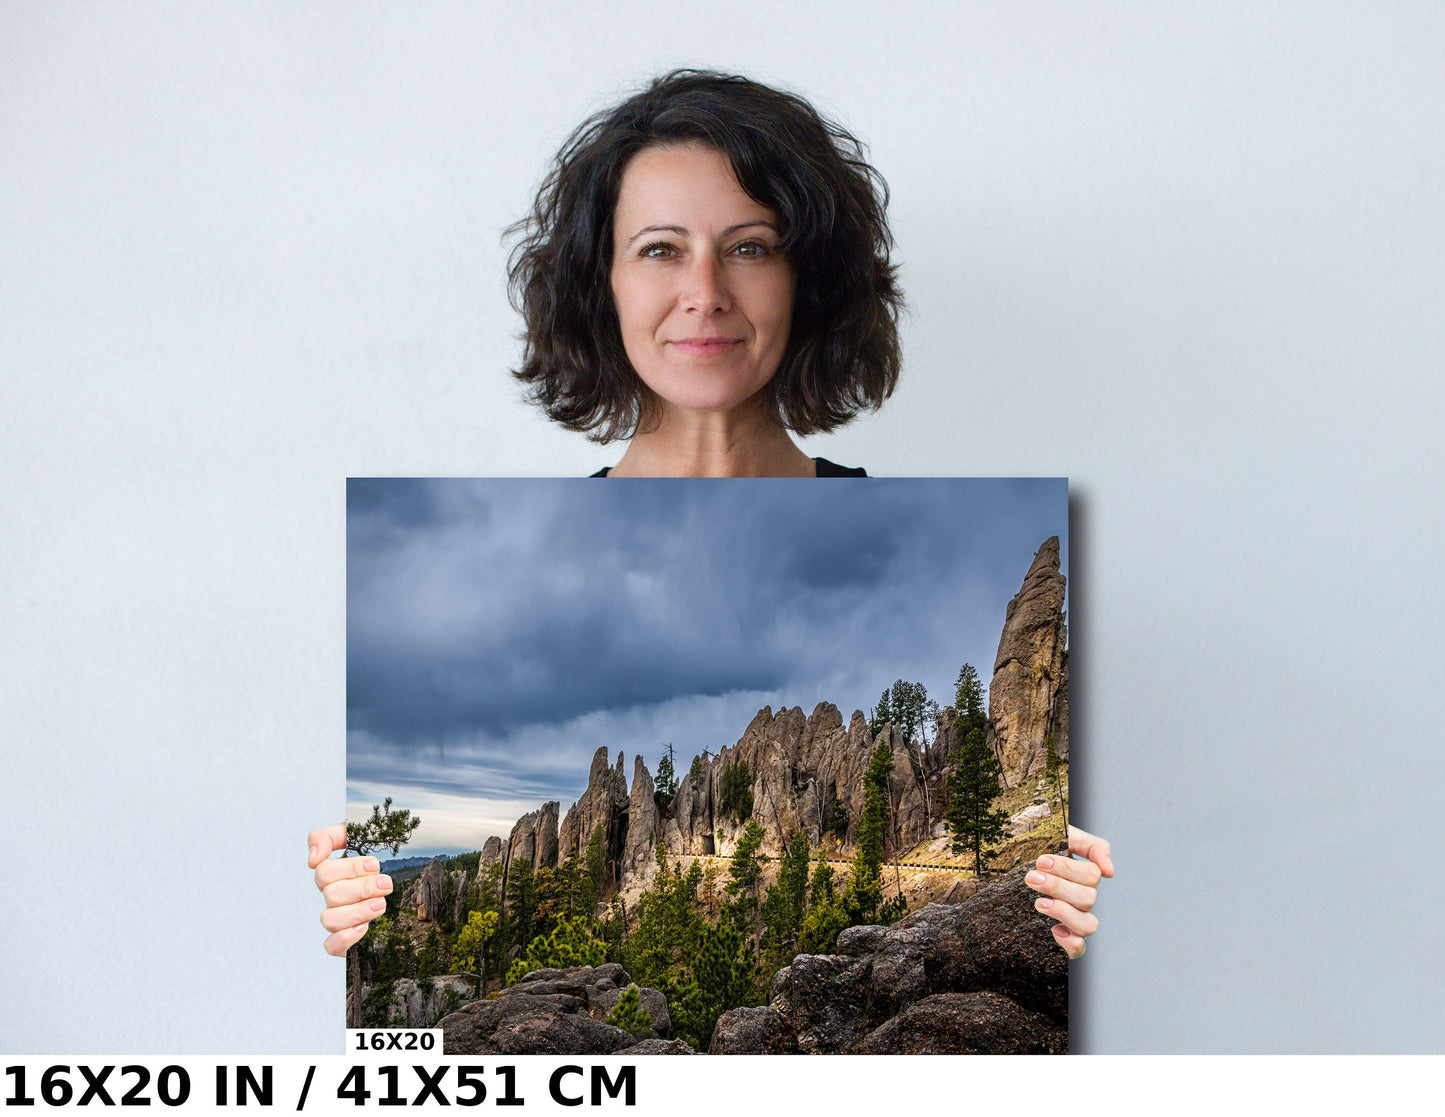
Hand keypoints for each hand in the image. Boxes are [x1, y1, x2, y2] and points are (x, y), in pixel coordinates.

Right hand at [309, 823, 393, 956]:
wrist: (405, 870)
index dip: (349, 869)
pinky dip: (345, 938)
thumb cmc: (380, 851)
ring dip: (358, 911)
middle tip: (384, 884)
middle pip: (331, 895)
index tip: (374, 865)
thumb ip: (330, 837)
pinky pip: (331, 947)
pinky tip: (364, 928)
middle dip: (362, 889)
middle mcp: (333, 896)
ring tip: (381, 903)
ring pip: (330, 920)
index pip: (324, 872)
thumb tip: (312, 859)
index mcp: (333, 873)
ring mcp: (339, 918)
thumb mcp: (359, 833)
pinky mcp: (346, 940)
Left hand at [1025, 825, 1113, 958]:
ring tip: (1039, 902)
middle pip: (1088, 898)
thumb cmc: (1040, 848)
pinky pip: (1078, 949)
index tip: (1041, 861)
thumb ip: (1091, 846)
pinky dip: (1070, 942)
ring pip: (1088, 925)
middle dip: (1057, 887)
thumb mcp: (1064, 836)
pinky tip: (1054, 929)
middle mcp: (1083, 899)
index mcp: (1085, 877)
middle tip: (1032, 877)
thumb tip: (1110, 872)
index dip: (1067, 868)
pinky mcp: (1064, 937)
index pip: (1092, 875)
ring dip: (1063, 912)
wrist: (1011, 865)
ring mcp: (1075, 919)